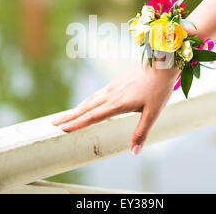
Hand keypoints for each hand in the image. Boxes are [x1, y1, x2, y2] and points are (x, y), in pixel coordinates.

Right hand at [52, 62, 178, 154]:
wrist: (161, 64)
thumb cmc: (158, 89)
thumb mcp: (153, 113)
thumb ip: (141, 132)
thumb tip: (134, 151)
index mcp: (118, 104)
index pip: (92, 116)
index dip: (77, 123)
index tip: (63, 128)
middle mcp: (111, 95)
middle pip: (86, 107)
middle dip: (69, 116)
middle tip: (54, 123)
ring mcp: (112, 87)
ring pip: (90, 99)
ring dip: (76, 108)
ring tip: (66, 115)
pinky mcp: (116, 82)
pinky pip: (97, 94)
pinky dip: (87, 101)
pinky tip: (87, 104)